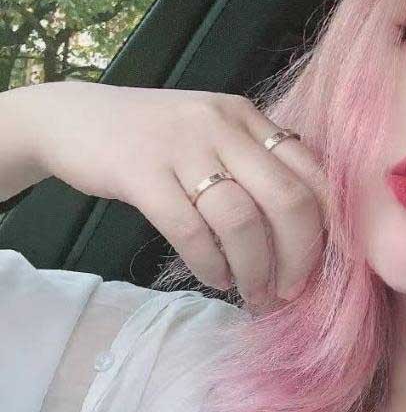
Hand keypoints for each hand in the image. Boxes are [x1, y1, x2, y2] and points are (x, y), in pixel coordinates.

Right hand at [27, 81, 329, 305]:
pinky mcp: (141, 172)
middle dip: (299, 256)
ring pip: (242, 221)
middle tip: (291, 290)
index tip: (322, 265)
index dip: (326, 227)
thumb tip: (305, 234)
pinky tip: (217, 277)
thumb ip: (257, 168)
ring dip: (256, 270)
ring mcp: (182, 145)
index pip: (312, 172)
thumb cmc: (157, 139)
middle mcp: (224, 125)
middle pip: (288, 199)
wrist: (73, 120)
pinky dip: (211, 264)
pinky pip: (190, 231)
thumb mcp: (215, 136)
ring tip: (254, 294)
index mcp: (249, 118)